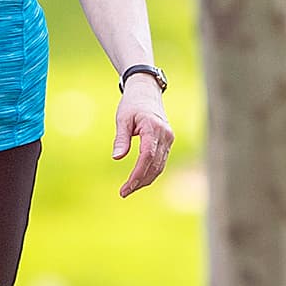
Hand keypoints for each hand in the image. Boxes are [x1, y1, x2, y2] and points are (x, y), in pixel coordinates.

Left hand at [114, 77, 172, 197]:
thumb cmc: (132, 104)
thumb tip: (117, 158)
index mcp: (153, 128)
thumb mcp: (122, 119)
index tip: (126, 187)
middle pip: (155, 165)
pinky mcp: (167, 142)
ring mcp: (169, 139)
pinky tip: (139, 180)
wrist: (147, 92)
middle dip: (140, 181)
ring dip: (146, 180)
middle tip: (124, 192)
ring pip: (160, 166)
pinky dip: (151, 172)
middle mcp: (165, 135)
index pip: (147, 157)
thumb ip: (121, 139)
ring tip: (129, 189)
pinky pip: (161, 162)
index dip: (137, 174)